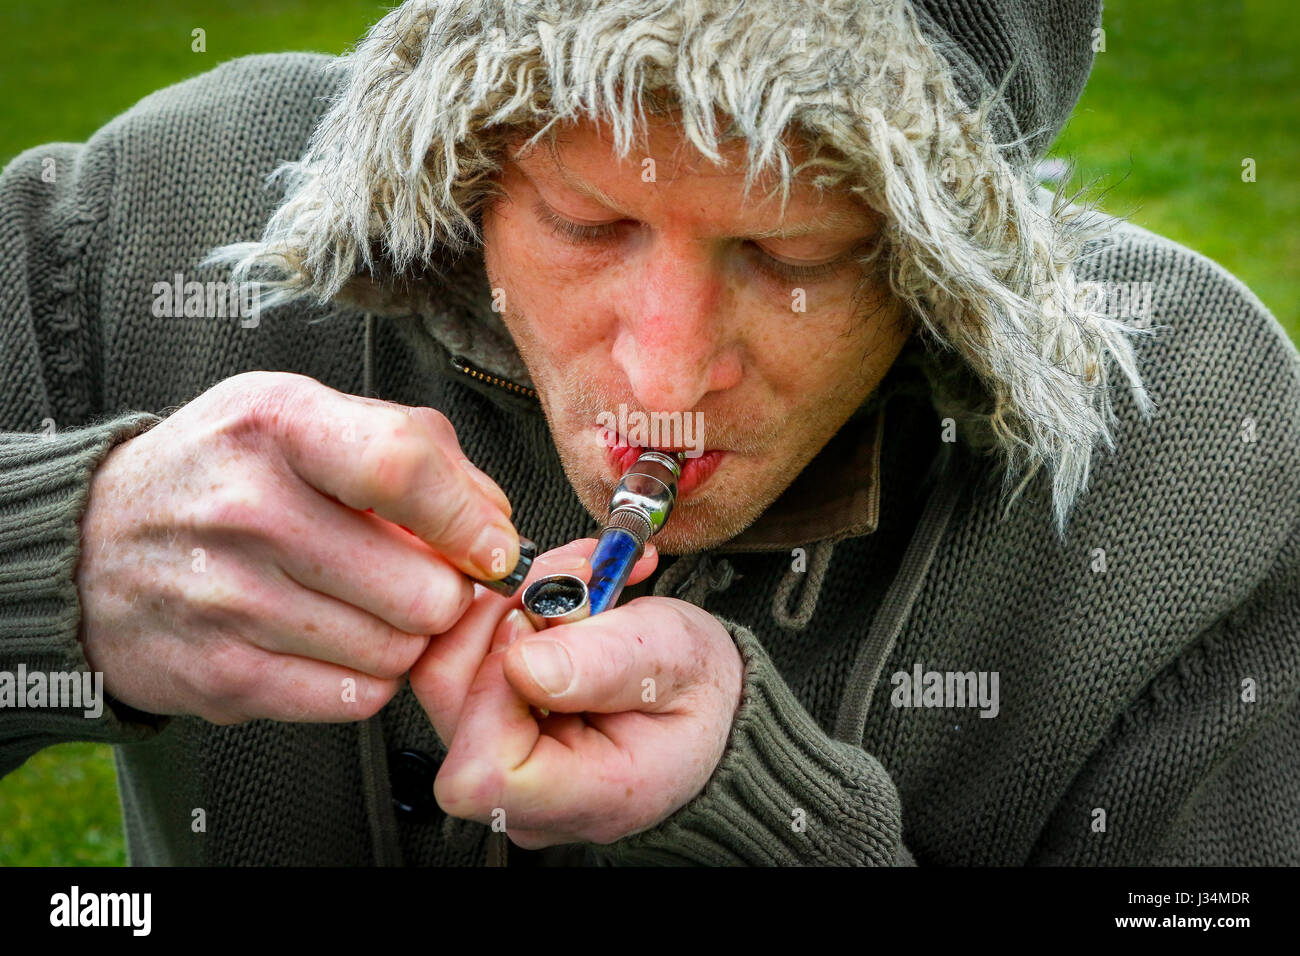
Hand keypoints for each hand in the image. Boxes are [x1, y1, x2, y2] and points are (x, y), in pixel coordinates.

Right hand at [76, 371, 520, 724]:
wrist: (92, 547)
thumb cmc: (223, 474)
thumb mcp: (307, 418)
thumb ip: (417, 450)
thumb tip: (495, 523)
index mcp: (278, 424)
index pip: (403, 468)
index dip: (469, 519)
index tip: (491, 546)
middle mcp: (248, 508)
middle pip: (421, 587)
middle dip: (442, 592)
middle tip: (416, 579)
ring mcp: (229, 597)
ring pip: (397, 650)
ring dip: (403, 637)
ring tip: (365, 606)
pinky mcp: (222, 674)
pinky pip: (354, 697)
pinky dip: (363, 678)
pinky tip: (334, 642)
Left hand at [418, 547, 744, 847]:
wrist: (710, 706)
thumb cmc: (701, 692)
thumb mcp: (676, 657)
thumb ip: (605, 662)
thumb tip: (522, 664)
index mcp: (587, 796)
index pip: (483, 765)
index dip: (497, 680)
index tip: (547, 627)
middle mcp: (529, 797)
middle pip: (450, 707)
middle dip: (499, 617)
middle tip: (568, 578)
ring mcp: (504, 768)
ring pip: (446, 675)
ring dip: (500, 606)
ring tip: (568, 579)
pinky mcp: (489, 733)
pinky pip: (460, 668)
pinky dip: (498, 615)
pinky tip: (549, 596)